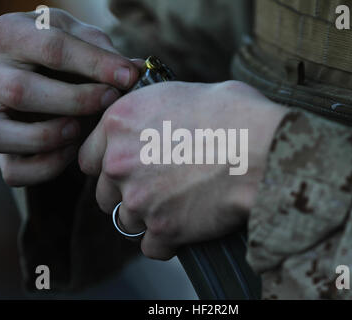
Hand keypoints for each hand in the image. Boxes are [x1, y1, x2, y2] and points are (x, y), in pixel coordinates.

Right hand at [0, 9, 140, 185]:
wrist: (45, 72)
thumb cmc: (68, 54)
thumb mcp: (84, 40)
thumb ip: (105, 54)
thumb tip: (136, 74)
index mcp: (9, 35)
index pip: (51, 48)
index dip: (95, 64)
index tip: (128, 77)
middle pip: (19, 91)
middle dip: (75, 100)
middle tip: (109, 101)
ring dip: (47, 137)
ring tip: (79, 129)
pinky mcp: (0, 147)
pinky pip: (13, 171)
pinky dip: (46, 167)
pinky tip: (72, 150)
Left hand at [78, 81, 286, 259]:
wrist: (263, 148)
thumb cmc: (233, 114)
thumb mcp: (186, 93)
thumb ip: (155, 110)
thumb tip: (158, 116)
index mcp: (119, 123)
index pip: (88, 157)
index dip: (107, 164)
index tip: (125, 169)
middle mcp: (119, 162)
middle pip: (105, 192)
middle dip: (126, 192)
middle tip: (157, 187)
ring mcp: (139, 199)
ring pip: (128, 220)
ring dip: (148, 216)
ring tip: (178, 204)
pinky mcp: (163, 229)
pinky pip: (152, 246)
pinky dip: (166, 240)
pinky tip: (186, 225)